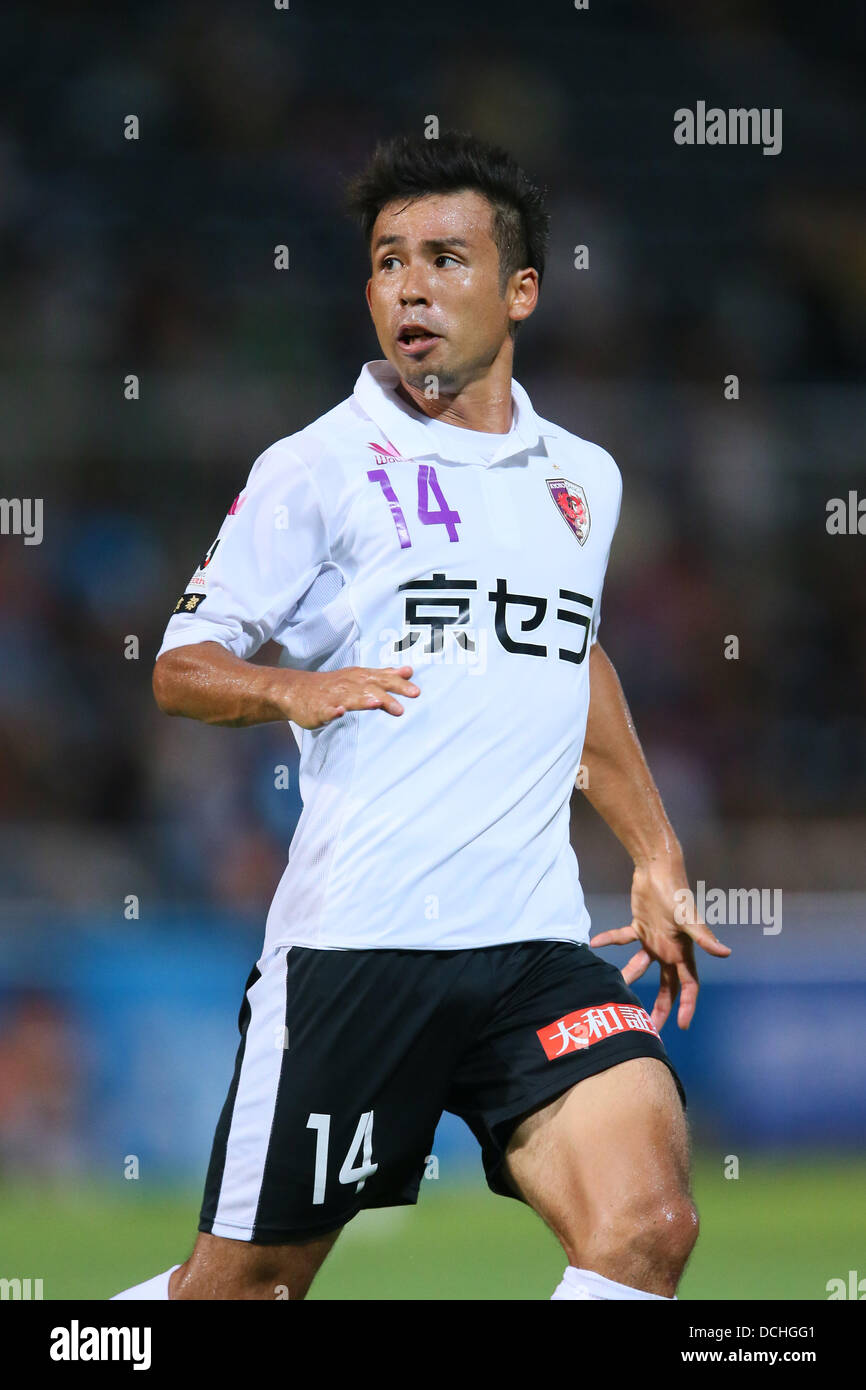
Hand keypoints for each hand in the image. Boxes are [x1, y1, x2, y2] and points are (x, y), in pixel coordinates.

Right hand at [285, 665, 419, 729]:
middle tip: (404, 704)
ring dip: (363, 699)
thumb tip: (408, 671)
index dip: (399, 684)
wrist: (296, 690)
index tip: (416, 691)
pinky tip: (339, 713)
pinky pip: (326, 710)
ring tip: (376, 703)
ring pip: (350, 697)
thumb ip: (384, 675)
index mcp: (360, 678)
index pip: (383, 679)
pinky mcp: (319, 708)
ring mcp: (334, 696)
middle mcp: (349, 684)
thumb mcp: (360, 677)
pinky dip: (333, 711)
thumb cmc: (333, 685)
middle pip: (371, 687)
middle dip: (388, 693)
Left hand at [589, 855, 730, 1030]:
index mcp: (683, 951)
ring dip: (630, 979)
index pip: (688, 985)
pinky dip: (610, 940)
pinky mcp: (640, 925)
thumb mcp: (689, 918)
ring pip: (642, 967)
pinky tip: (594, 943)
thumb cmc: (676, 894)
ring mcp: (654, 938)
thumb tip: (725, 953)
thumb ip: (704, 937)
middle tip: (650, 1028)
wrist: (659, 869)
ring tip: (617, 994)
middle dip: (661, 1007)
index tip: (680, 1026)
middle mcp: (670, 949)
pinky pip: (623, 938)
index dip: (686, 1005)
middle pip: (667, 984)